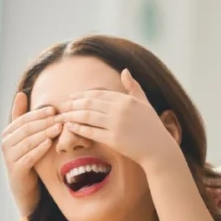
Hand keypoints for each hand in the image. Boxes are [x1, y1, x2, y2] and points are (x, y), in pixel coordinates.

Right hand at [1, 92, 62, 217]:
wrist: (26, 187)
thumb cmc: (28, 158)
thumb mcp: (27, 137)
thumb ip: (23, 117)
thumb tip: (21, 93)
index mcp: (8, 133)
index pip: (24, 119)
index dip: (39, 113)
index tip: (55, 109)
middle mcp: (5, 144)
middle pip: (26, 129)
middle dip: (44, 122)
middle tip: (60, 118)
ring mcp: (9, 158)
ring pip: (28, 141)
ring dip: (44, 133)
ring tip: (59, 128)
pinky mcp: (16, 170)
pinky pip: (29, 157)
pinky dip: (39, 148)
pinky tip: (50, 143)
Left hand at [57, 69, 180, 170]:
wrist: (158, 149)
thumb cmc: (152, 127)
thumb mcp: (144, 103)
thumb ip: (133, 87)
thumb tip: (124, 70)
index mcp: (126, 99)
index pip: (99, 93)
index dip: (83, 94)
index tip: (72, 97)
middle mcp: (120, 110)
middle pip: (90, 103)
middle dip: (73, 104)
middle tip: (62, 105)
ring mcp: (116, 124)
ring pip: (87, 116)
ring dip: (72, 115)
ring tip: (62, 116)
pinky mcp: (113, 140)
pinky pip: (91, 132)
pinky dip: (78, 128)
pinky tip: (70, 127)